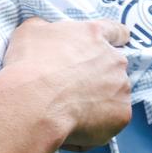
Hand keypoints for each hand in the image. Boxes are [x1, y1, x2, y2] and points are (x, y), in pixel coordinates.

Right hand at [0, 18, 131, 150]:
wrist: (33, 103)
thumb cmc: (29, 65)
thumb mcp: (29, 32)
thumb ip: (47, 28)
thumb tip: (48, 32)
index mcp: (94, 35)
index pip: (116, 32)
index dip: (112, 40)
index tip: (104, 49)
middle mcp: (114, 59)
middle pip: (114, 66)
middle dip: (99, 74)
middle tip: (73, 86)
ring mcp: (121, 88)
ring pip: (114, 94)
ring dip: (99, 99)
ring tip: (70, 109)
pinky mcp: (122, 114)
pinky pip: (112, 119)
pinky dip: (98, 123)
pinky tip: (75, 124)